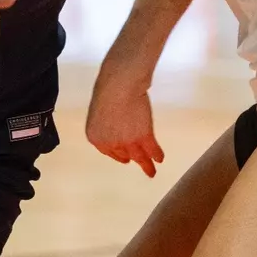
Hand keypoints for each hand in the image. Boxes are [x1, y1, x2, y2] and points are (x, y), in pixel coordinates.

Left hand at [86, 61, 162, 176]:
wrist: (119, 84)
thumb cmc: (109, 90)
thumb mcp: (100, 111)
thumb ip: (106, 123)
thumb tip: (116, 123)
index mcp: (96, 137)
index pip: (108, 151)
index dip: (117, 155)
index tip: (125, 159)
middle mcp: (110, 143)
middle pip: (123, 154)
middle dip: (131, 158)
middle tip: (139, 162)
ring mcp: (128, 141)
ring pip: (139, 157)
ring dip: (147, 165)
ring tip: (152, 172)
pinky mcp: (144, 136)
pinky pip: (152, 150)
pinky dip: (157, 155)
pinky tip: (160, 158)